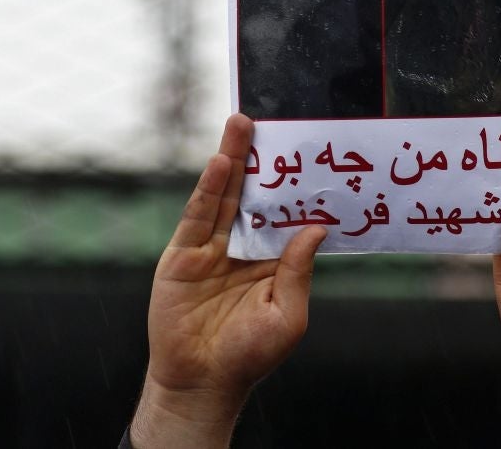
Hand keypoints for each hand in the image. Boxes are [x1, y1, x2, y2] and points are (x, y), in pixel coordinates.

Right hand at [130, 114, 326, 448]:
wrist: (203, 381)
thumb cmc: (250, 354)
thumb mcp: (287, 313)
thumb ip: (298, 270)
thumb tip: (317, 228)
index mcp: (271, 259)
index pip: (284, 212)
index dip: (293, 184)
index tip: (306, 152)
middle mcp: (242, 246)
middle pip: (253, 193)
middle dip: (259, 158)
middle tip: (268, 120)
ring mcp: (211, 248)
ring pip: (224, 195)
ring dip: (232, 159)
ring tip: (241, 125)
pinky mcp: (183, 255)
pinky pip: (198, 216)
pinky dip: (208, 189)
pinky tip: (220, 164)